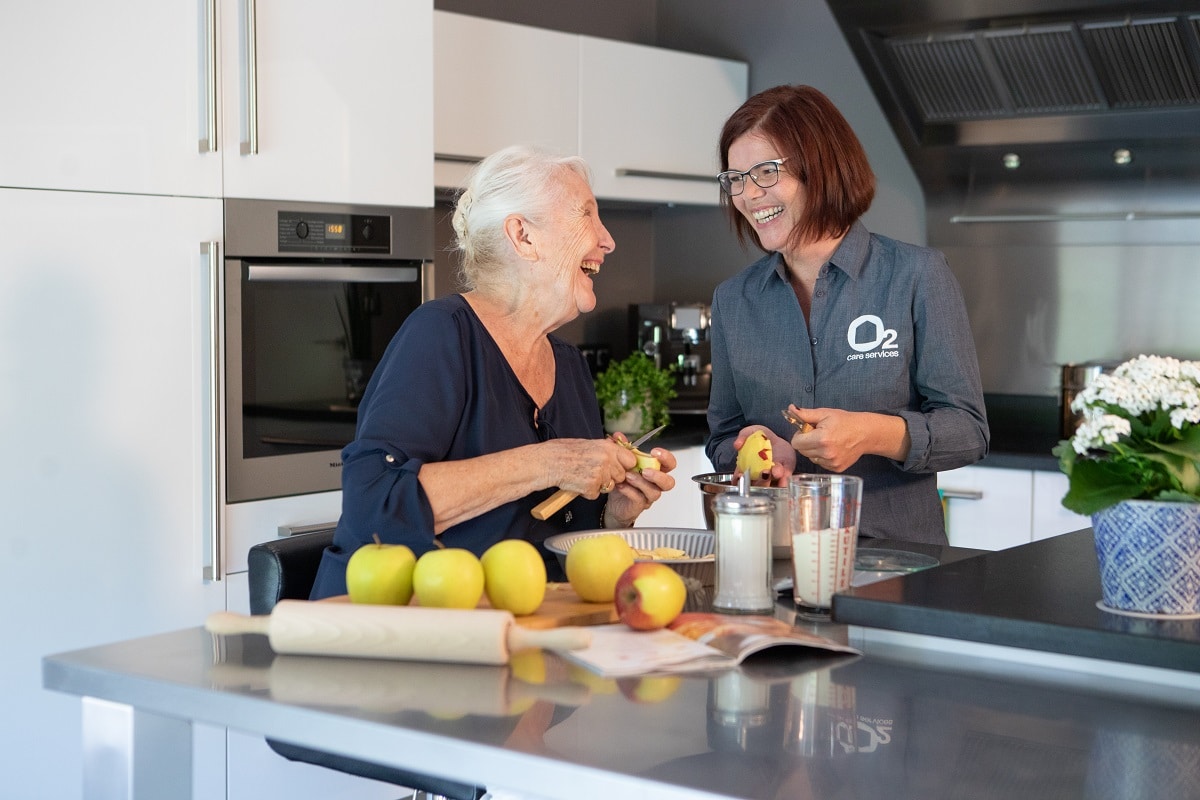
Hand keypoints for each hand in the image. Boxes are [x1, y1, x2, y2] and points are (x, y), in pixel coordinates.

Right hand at [543, 438, 636, 498]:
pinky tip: (577, 483)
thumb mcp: (588, 444)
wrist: (548, 462)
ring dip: (599, 485)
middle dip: (611, 477)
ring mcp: (600, 475)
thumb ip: (605, 450)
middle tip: (595, 472)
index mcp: (607, 448)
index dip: (625, 466)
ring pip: (609, 487)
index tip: (620, 467)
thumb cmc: (563, 452)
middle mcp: (606, 460)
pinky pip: (596, 494)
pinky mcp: (591, 488)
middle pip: (621, 476)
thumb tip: (618, 453)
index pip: (630, 460)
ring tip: (584, 476)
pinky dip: (587, 492)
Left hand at [604, 445, 676, 527]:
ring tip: (628, 476)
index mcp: (655, 470)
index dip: (666, 458)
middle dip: (658, 475)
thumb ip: (622, 448)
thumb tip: (618, 436)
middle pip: (668, 482)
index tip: (655, 452)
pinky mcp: (639, 505)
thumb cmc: (623, 480)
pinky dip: (630, 491)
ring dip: (642, 483)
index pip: (669, 464)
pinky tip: (620, 485)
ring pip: (654, 492)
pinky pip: (639, 499)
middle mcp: (655, 484)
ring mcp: (648, 496)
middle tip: (645, 471)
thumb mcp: (622, 461)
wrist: (613, 500)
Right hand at [731, 424, 794, 486]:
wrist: (777, 440)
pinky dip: (785, 481)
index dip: (739, 479)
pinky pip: (785, 481)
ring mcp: (772, 478)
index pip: (740, 479)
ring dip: (774, 480)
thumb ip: (743, 436)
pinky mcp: (784, 475)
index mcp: (746, 469)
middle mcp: (758, 477)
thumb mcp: (750, 432)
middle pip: (757, 484)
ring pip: (771, 484)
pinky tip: (785, 478)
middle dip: (760, 480)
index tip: (740, 475)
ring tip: (776, 472)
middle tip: (763, 473)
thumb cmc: (759, 438)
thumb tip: (737, 445)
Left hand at [786, 405, 907, 471]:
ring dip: (813, 450)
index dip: (799, 435)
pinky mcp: (836, 468)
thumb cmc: (845, 421)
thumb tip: (790, 409)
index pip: (796, 443)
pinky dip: (822, 457)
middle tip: (817, 434)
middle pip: (802, 451)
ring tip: (826, 441)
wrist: (866, 433)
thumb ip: (805, 414)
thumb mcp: (825, 413)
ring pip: (810, 458)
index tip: (808, 430)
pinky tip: (832, 449)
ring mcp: (832, 463)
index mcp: (821, 439)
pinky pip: (820, 463)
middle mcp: (826, 453)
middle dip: (806, 442)